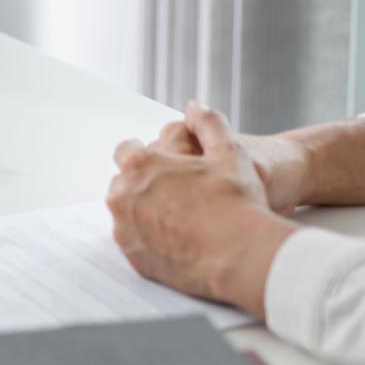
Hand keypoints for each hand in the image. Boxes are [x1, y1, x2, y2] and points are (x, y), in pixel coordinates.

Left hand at [107, 102, 297, 315]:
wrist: (242, 254)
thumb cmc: (236, 200)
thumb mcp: (230, 151)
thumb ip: (208, 122)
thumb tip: (194, 106)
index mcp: (139, 165)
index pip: (127, 151)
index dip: (147, 155)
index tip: (164, 164)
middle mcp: (122, 196)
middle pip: (124, 183)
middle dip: (143, 183)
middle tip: (176, 191)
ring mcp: (124, 230)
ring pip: (126, 213)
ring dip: (144, 210)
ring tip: (179, 215)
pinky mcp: (134, 258)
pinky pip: (135, 242)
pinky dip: (149, 238)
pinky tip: (177, 237)